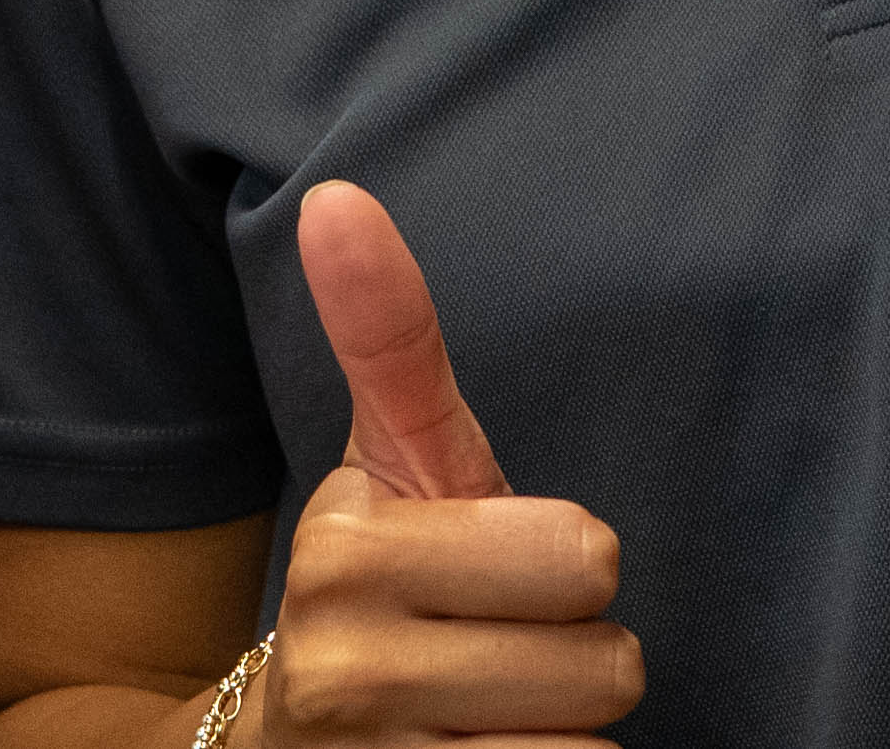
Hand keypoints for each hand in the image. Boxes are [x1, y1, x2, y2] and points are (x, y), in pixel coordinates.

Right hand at [261, 179, 640, 742]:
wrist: (285, 748)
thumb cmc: (377, 584)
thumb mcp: (385, 461)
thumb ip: (386, 336)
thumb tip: (340, 196)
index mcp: (345, 546)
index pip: (582, 553)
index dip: (565, 562)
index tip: (495, 568)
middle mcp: (343, 665)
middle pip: (605, 660)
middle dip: (577, 654)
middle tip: (503, 647)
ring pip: (592, 746)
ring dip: (567, 733)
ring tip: (493, 714)